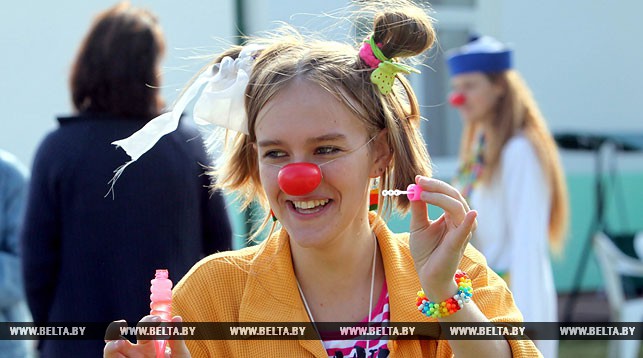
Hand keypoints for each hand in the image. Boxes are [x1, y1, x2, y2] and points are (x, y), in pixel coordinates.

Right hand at [104, 315, 190, 357]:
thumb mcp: (180, 355)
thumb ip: (176, 338)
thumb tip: (176, 318)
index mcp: (149, 345)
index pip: (143, 328)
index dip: (148, 321)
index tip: (157, 319)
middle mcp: (136, 354)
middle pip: (120, 338)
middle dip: (117, 329)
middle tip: (122, 325)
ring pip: (111, 352)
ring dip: (111, 346)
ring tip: (118, 342)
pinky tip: (119, 357)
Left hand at [408, 176, 476, 301]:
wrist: (428, 275)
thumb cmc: (426, 251)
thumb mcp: (418, 226)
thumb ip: (419, 208)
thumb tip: (413, 189)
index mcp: (451, 215)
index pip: (447, 193)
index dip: (434, 185)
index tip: (417, 179)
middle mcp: (460, 220)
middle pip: (454, 196)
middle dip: (436, 186)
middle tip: (420, 181)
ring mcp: (462, 231)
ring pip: (458, 207)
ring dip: (440, 198)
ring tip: (423, 194)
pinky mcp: (459, 243)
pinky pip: (467, 229)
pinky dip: (469, 221)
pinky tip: (470, 213)